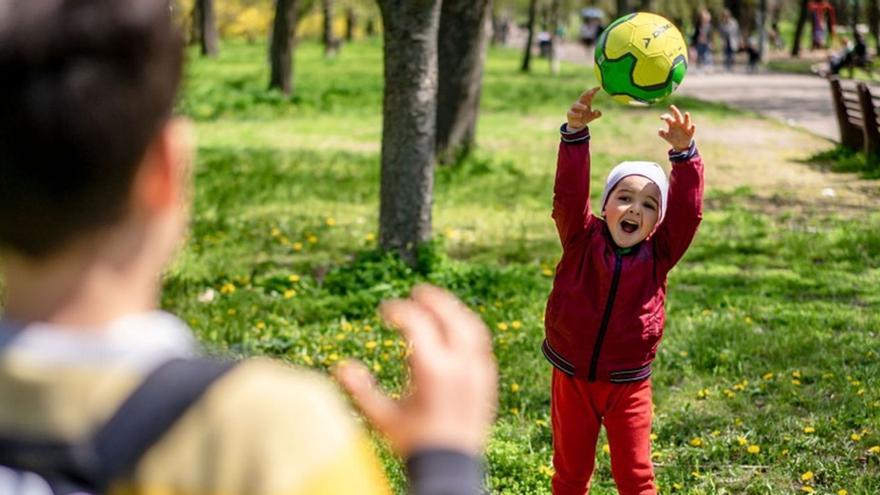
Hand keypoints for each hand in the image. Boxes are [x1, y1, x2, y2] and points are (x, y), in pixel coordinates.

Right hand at [335, 285, 496, 456]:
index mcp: (432, 370)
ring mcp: (478, 371)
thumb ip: (361, 391)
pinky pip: (481, 343)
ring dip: (453, 310)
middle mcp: (460, 365)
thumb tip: (340, 366)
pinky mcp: (488, 379)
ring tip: (437, 304)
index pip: (417, 323)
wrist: (452, 466)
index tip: (384, 310)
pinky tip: (456, 329)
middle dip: (432, 299)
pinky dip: (467, 328)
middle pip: (450, 316)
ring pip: (471, 326)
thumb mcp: (383, 418)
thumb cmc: (415, 443)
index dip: (398, 311)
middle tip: (416, 292)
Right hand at [567, 87, 601, 130]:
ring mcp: (574, 108)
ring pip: (576, 105)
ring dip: (581, 106)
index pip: (589, 95)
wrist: (576, 125)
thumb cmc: (585, 118)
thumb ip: (596, 114)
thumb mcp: (592, 116)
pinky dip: (576, 115)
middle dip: (587, 93)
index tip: (599, 87)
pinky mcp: (570, 114)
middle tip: (592, 92)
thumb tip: (598, 112)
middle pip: (583, 96)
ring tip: (586, 108)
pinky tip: (580, 117)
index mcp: (585, 102)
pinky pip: (572, 113)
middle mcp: (579, 103)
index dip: (593, 90)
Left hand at [659, 105, 695, 151]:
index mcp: (673, 123)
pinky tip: (693, 125)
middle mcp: (679, 123)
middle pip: (677, 116)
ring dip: (686, 118)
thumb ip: (662, 134)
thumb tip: (660, 130)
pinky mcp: (690, 132)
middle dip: (675, 111)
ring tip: (686, 113)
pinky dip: (693, 127)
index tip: (661, 118)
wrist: (681, 145)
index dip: (665, 116)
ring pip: (686, 121)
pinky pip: (692, 129)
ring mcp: (685, 127)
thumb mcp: (667, 137)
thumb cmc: (673, 138)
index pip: (669, 117)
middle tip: (671, 106)